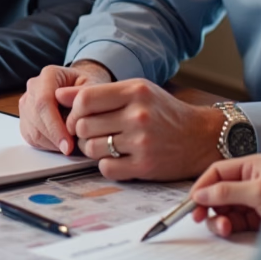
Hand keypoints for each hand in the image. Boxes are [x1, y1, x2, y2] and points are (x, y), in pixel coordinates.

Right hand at [19, 60, 112, 153]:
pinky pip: (32, 138)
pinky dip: (47, 145)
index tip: (68, 144)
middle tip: (72, 149)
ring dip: (51, 143)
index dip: (54, 126)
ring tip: (70, 144)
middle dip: (54, 137)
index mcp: (49, 75)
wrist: (81, 90)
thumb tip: (74, 113)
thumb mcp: (94, 87)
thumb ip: (85, 97)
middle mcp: (33, 87)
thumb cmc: (88, 89)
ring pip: (32, 130)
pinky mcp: (26, 119)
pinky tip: (61, 142)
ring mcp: (27, 104)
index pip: (44, 101)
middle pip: (36, 117)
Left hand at [58, 79, 222, 179]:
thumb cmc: (164, 112)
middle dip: (81, 131)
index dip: (74, 110)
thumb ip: (98, 93)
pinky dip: (106, 164)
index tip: (79, 116)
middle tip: (92, 132)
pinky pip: (106, 168)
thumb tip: (59, 95)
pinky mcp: (145, 166)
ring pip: (91, 148)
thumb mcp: (136, 91)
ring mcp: (142, 142)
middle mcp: (138, 115)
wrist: (201, 137)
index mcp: (135, 91)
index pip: (85, 99)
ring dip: (92, 148)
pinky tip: (118, 157)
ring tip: (106, 144)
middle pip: (83, 125)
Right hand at [191, 154, 260, 236]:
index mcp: (254, 166)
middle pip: (219, 191)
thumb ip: (227, 191)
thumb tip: (200, 194)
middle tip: (199, 217)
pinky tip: (230, 231)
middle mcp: (252, 181)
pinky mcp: (256, 220)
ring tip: (224, 228)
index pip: (219, 171)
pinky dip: (228, 227)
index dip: (203, 185)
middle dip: (210, 205)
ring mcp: (253, 202)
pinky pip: (233, 222)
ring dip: (219, 219)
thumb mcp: (259, 192)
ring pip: (224, 209)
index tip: (192, 201)